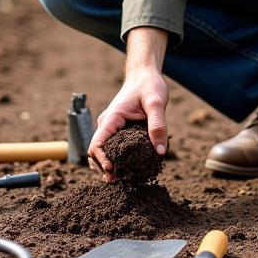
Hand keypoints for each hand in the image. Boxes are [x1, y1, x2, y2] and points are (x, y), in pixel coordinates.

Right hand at [88, 68, 168, 182]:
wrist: (145, 75)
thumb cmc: (149, 85)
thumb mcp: (156, 102)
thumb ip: (158, 125)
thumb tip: (160, 152)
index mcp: (111, 118)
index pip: (96, 144)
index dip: (101, 160)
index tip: (113, 170)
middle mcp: (108, 125)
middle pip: (97, 153)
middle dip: (105, 168)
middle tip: (119, 182)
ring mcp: (112, 128)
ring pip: (104, 152)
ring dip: (111, 166)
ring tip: (123, 180)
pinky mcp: (120, 130)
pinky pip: (115, 147)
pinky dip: (120, 159)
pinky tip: (132, 168)